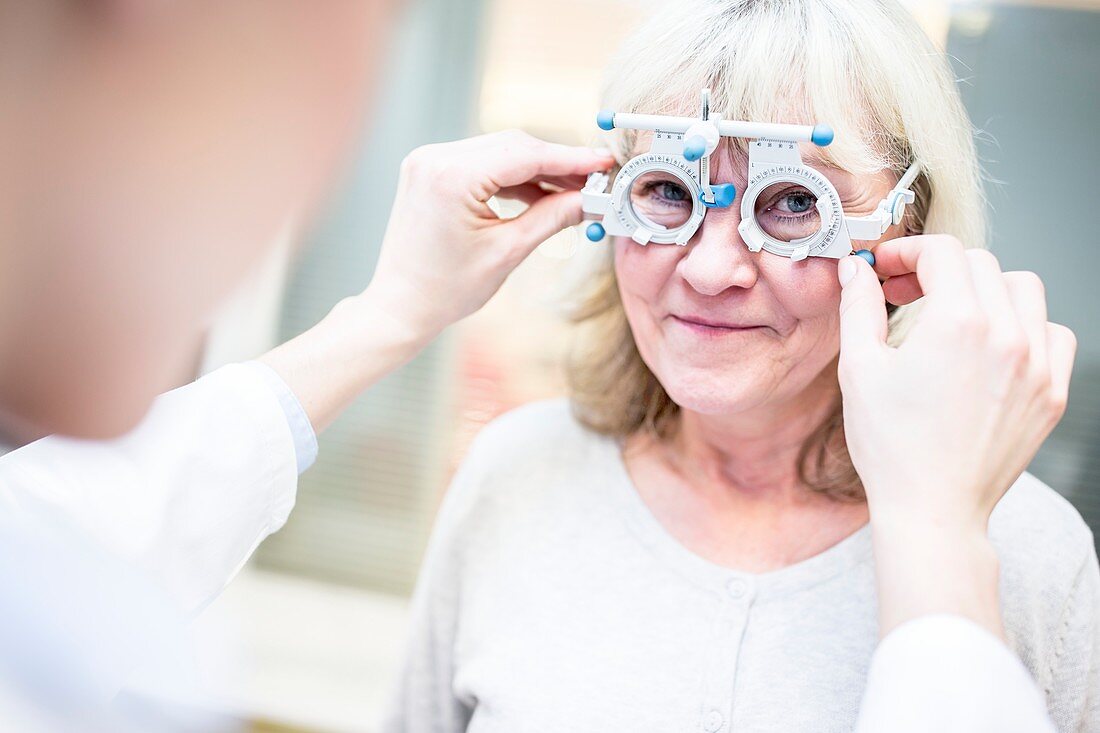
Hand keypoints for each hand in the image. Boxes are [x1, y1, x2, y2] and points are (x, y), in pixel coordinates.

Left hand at [262, 131, 612, 432]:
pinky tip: (540, 194)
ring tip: (573, 191)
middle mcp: (436, 158)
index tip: (605, 161)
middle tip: (595, 181)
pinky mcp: (430, 169)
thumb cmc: (447, 289)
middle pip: (514, 146)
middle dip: (557, 162)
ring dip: (537, 168)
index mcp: (452, 177)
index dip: (572, 158)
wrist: (400, 306)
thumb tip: (589, 197)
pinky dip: (511, 176)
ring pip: (500, 151)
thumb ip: (552, 217)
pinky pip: (481, 162)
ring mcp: (429, 160)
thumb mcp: (508, 252)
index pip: (525, 155)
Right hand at [836, 235, 1076, 634]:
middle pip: (981, 265)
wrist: (932, 510)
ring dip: (985, 290)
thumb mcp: (860, 369)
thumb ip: (858, 307)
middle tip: (906, 291)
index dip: (907, 252)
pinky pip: (1053, 333)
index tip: (887, 269)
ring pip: (1023, 290)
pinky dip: (1025, 327)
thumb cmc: (892, 447)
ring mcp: (1037, 364)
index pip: (943, 252)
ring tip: (953, 315)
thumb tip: (857, 270)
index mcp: (958, 322)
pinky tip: (993, 346)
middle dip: (939, 269)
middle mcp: (1007, 334)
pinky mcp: (1050, 392)